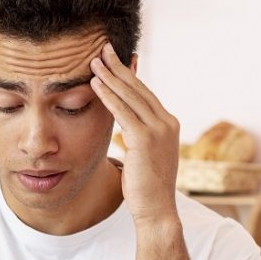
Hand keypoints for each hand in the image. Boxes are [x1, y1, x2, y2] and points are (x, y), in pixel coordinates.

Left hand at [90, 43, 180, 226]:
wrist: (156, 210)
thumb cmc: (145, 187)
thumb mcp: (144, 155)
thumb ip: (137, 136)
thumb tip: (125, 125)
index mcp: (167, 123)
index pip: (144, 93)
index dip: (128, 75)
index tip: (114, 59)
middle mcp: (166, 122)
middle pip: (138, 88)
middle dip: (118, 67)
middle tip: (103, 48)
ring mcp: (158, 130)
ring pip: (130, 96)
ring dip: (110, 76)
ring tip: (93, 61)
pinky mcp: (145, 139)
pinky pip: (122, 112)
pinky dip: (108, 95)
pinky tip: (94, 84)